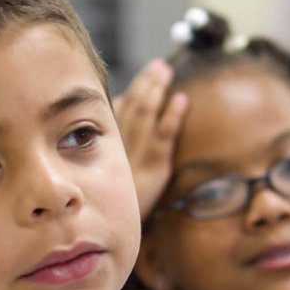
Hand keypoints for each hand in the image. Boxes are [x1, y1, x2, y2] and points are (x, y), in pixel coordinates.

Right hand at [115, 60, 187, 219]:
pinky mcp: (155, 165)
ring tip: (167, 72)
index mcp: (110, 141)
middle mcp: (122, 142)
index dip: (136, 87)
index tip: (147, 72)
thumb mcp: (107, 163)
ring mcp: (139, 152)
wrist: (116, 223)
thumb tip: (121, 105)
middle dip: (148, 82)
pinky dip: (172, 116)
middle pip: (135, 104)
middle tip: (160, 66)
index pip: (121, 106)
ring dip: (157, 90)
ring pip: (147, 113)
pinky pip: (164, 135)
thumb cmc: (114, 194)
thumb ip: (113, 135)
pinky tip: (181, 100)